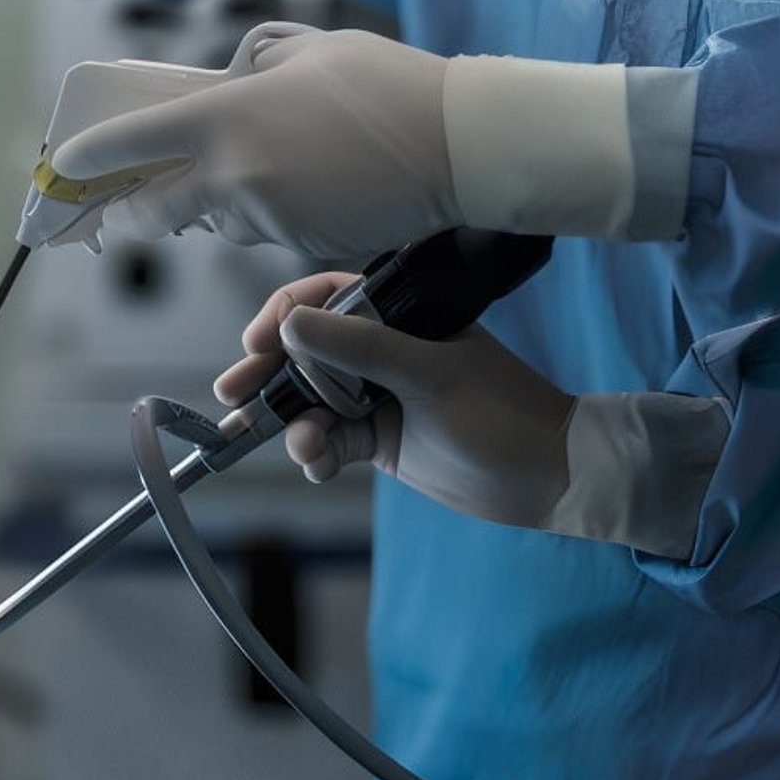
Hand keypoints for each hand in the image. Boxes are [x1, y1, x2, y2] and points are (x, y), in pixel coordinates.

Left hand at [53, 25, 457, 260]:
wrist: (460, 148)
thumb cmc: (389, 87)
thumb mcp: (310, 49)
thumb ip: (254, 64)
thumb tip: (226, 82)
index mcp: (225, 120)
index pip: (133, 143)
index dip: (90, 158)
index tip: (66, 166)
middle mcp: (233, 178)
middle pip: (156, 210)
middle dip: (134, 213)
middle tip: (124, 209)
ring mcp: (264, 220)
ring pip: (219, 220)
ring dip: (224, 203)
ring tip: (281, 166)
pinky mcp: (296, 249)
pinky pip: (265, 232)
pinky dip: (273, 214)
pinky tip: (316, 186)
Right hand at [214, 272, 577, 529]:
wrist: (546, 479)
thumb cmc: (502, 414)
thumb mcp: (429, 376)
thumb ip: (358, 348)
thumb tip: (291, 325)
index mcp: (400, 317)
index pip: (326, 300)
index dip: (285, 318)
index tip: (258, 344)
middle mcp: (381, 352)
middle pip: (304, 355)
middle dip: (268, 377)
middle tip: (233, 396)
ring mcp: (375, 396)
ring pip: (310, 403)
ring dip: (295, 425)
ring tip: (304, 447)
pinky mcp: (374, 439)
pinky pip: (327, 441)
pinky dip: (316, 454)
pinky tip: (319, 465)